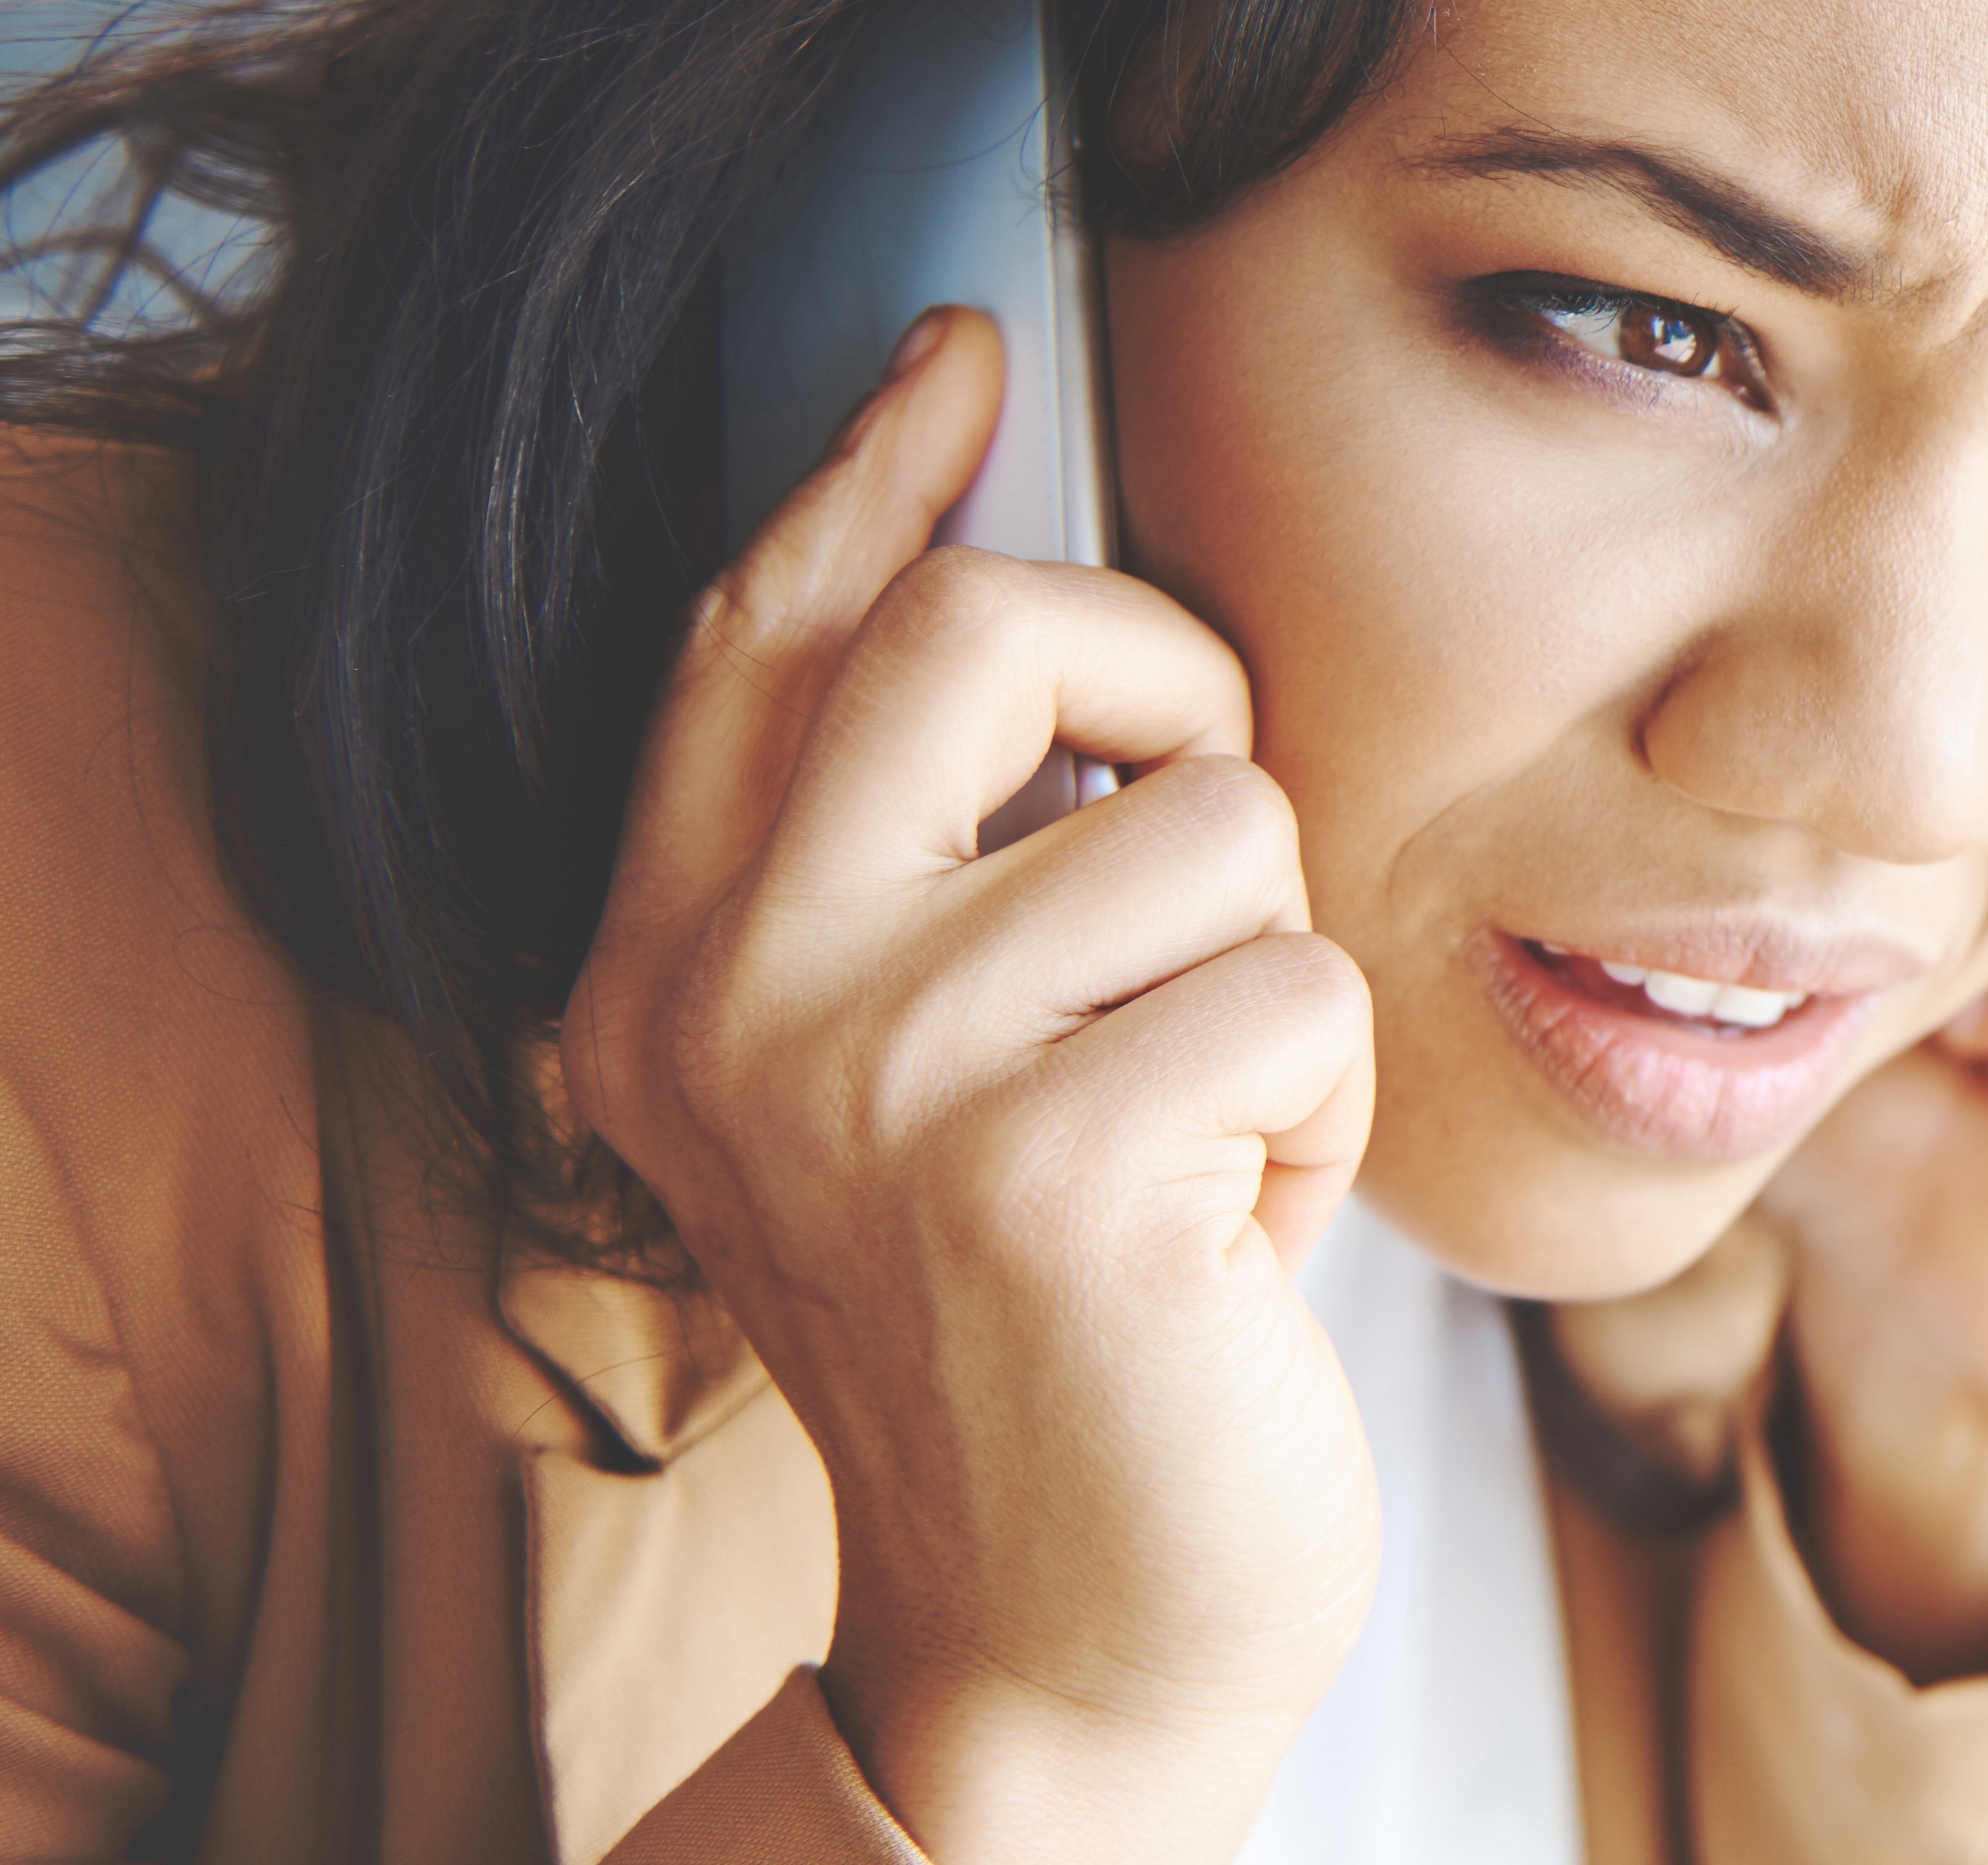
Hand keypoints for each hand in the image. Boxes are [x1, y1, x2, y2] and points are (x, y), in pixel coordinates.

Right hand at [559, 310, 1377, 1860]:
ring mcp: (870, 1077)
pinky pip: (1299, 984)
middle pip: (983, 624)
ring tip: (1194, 1149)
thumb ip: (925, 835)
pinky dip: (1316, 1116)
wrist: (1066, 1637)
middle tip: (1193, 854)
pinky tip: (1233, 1242)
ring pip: (1212, 822)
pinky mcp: (1046, 1166)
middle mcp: (728, 999)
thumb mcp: (935, 1059)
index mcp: (670, 964)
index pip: (759, 632)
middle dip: (1164, 685)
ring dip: (1265, 987)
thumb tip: (989, 510)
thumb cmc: (1057, 1317)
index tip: (961, 350)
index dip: (869, 465)